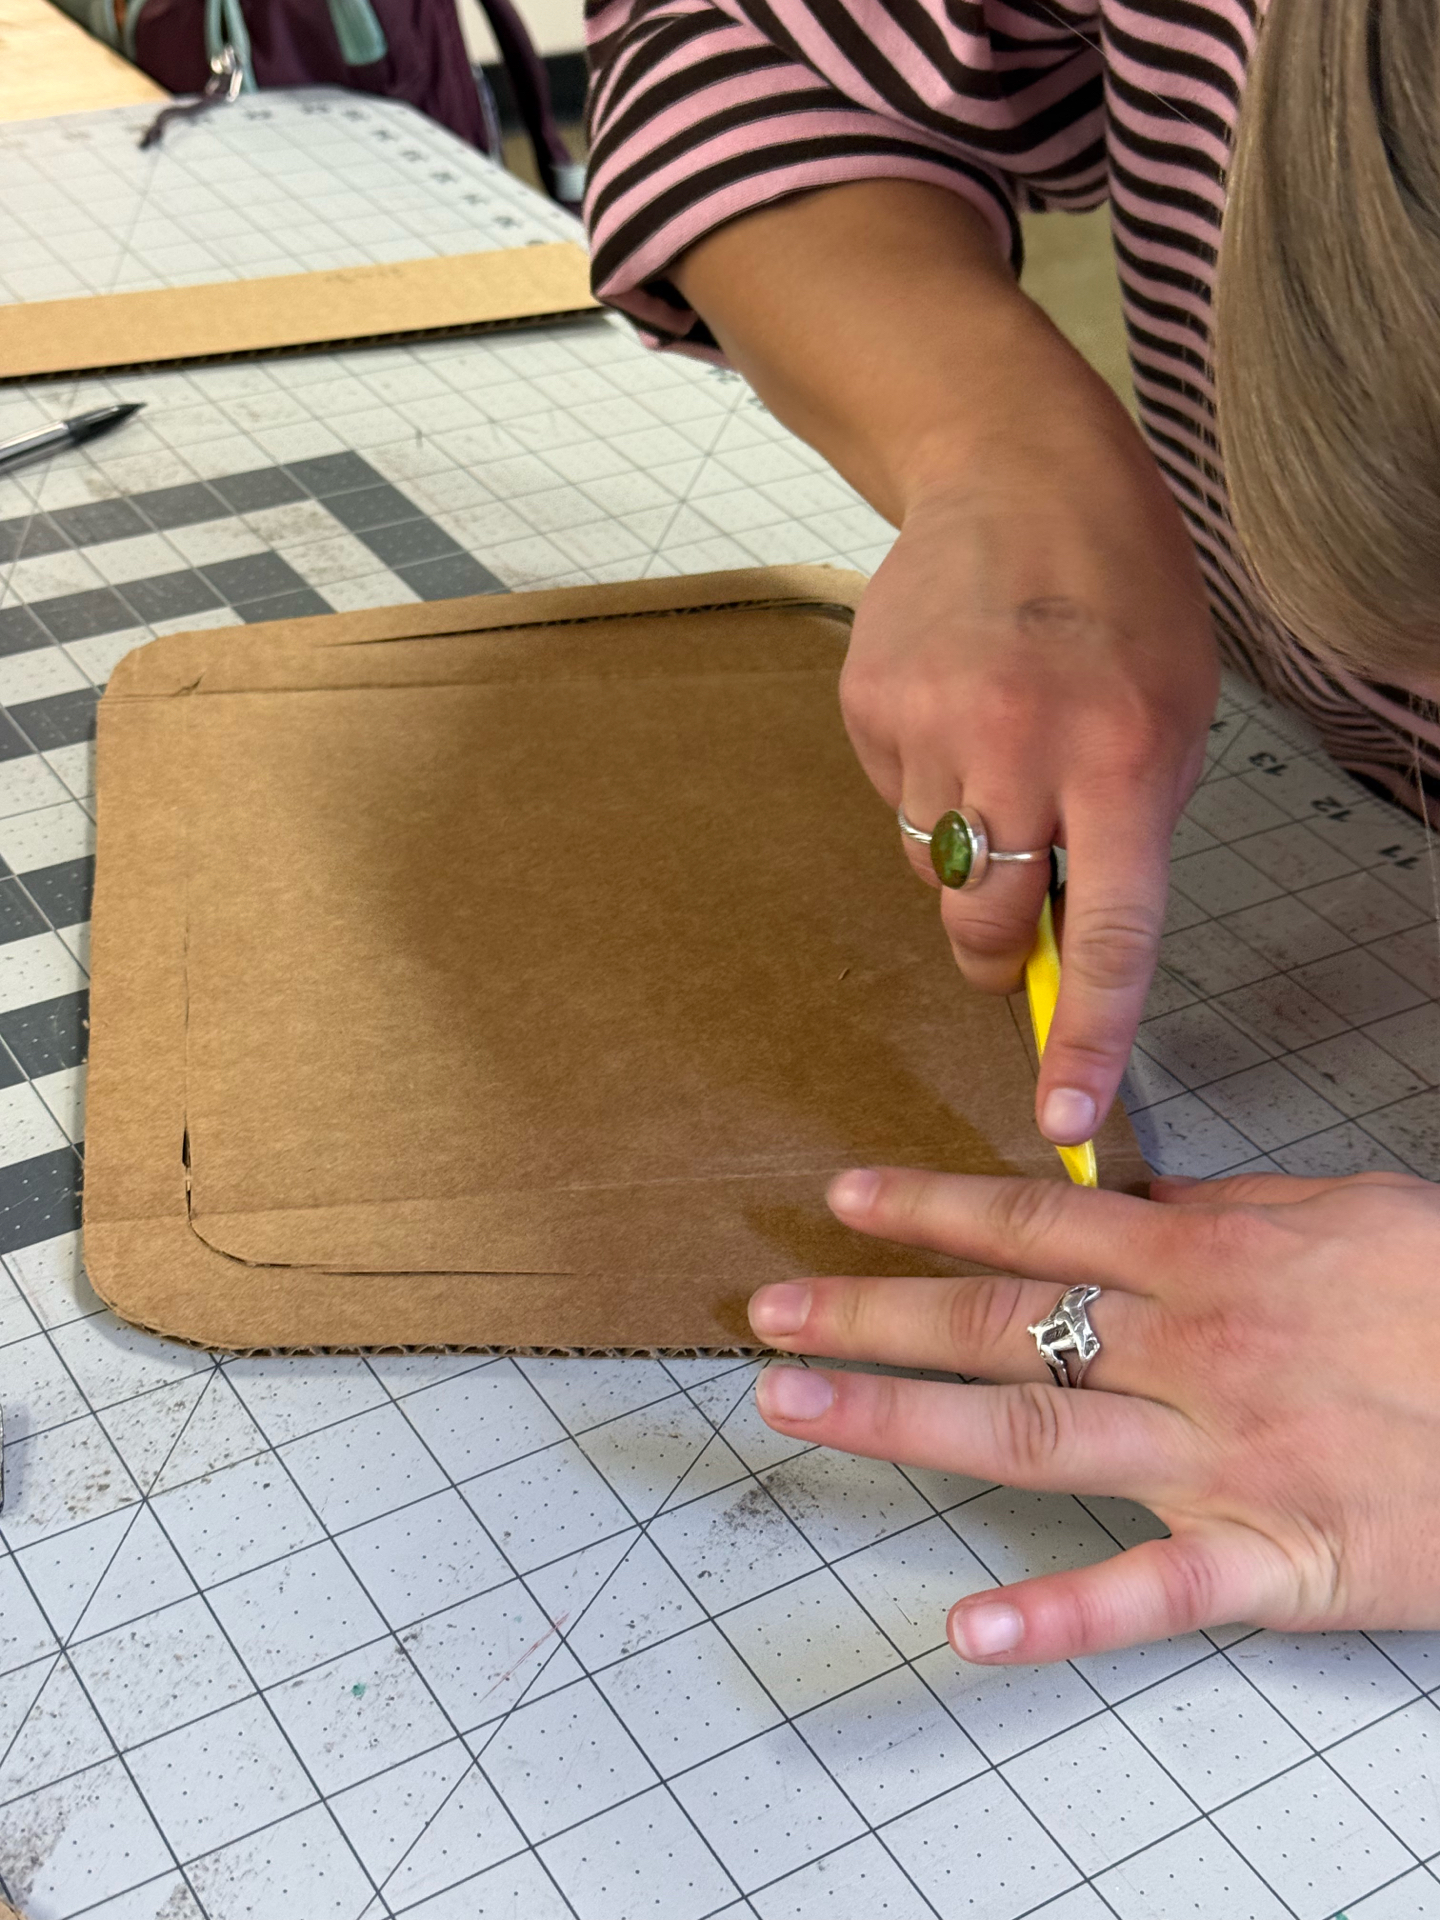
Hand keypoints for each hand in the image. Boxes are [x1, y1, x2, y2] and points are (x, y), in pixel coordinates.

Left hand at [748, 1165, 1439, 1662]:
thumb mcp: (1344, 1212)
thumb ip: (1225, 1206)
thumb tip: (1130, 1191)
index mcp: (1209, 1259)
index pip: (1037, 1222)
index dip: (930, 1206)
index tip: (844, 1200)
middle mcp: (1192, 1348)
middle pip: (1002, 1321)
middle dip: (874, 1312)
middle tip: (770, 1312)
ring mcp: (1221, 1457)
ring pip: (1032, 1432)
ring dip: (901, 1418)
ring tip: (794, 1406)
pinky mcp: (1270, 1562)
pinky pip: (1150, 1594)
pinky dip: (1058, 1617)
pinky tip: (970, 1629)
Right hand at [841, 426, 1216, 1146]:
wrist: (1013, 471)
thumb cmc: (1119, 599)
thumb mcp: (1172, 711)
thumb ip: (1126, 830)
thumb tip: (1060, 943)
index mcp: (1121, 758)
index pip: (1109, 934)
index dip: (1084, 1038)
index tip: (1064, 1119)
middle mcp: (1019, 750)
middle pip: (981, 925)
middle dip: (996, 941)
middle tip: (1017, 893)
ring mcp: (929, 728)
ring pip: (931, 868)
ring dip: (964, 843)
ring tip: (995, 740)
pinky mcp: (866, 709)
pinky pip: (892, 802)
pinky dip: (924, 782)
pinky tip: (954, 705)